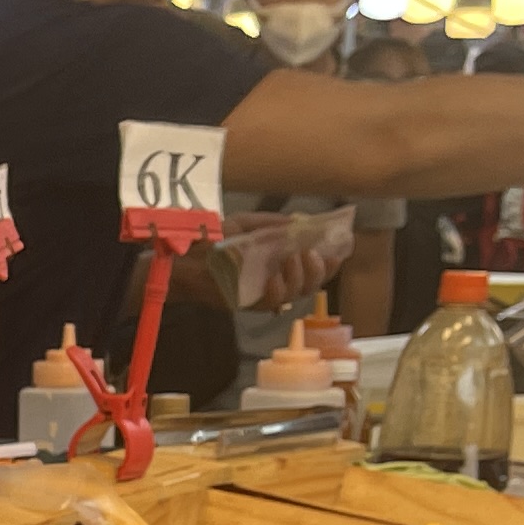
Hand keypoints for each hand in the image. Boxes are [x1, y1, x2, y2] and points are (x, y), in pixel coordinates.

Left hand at [224, 209, 352, 310]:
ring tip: (292, 259)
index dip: (330, 262)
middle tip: (311, 254)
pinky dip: (277, 290)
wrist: (187, 257)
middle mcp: (278, 280)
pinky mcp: (247, 303)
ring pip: (294, 294)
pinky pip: (270, 303)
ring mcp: (263, 294)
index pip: (315, 267)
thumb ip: (274, 224)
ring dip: (299, 277)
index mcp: (282, 263)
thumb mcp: (248, 224)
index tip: (337, 250)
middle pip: (311, 284)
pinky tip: (274, 277)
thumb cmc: (216, 241)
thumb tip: (301, 221)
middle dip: (318, 270)